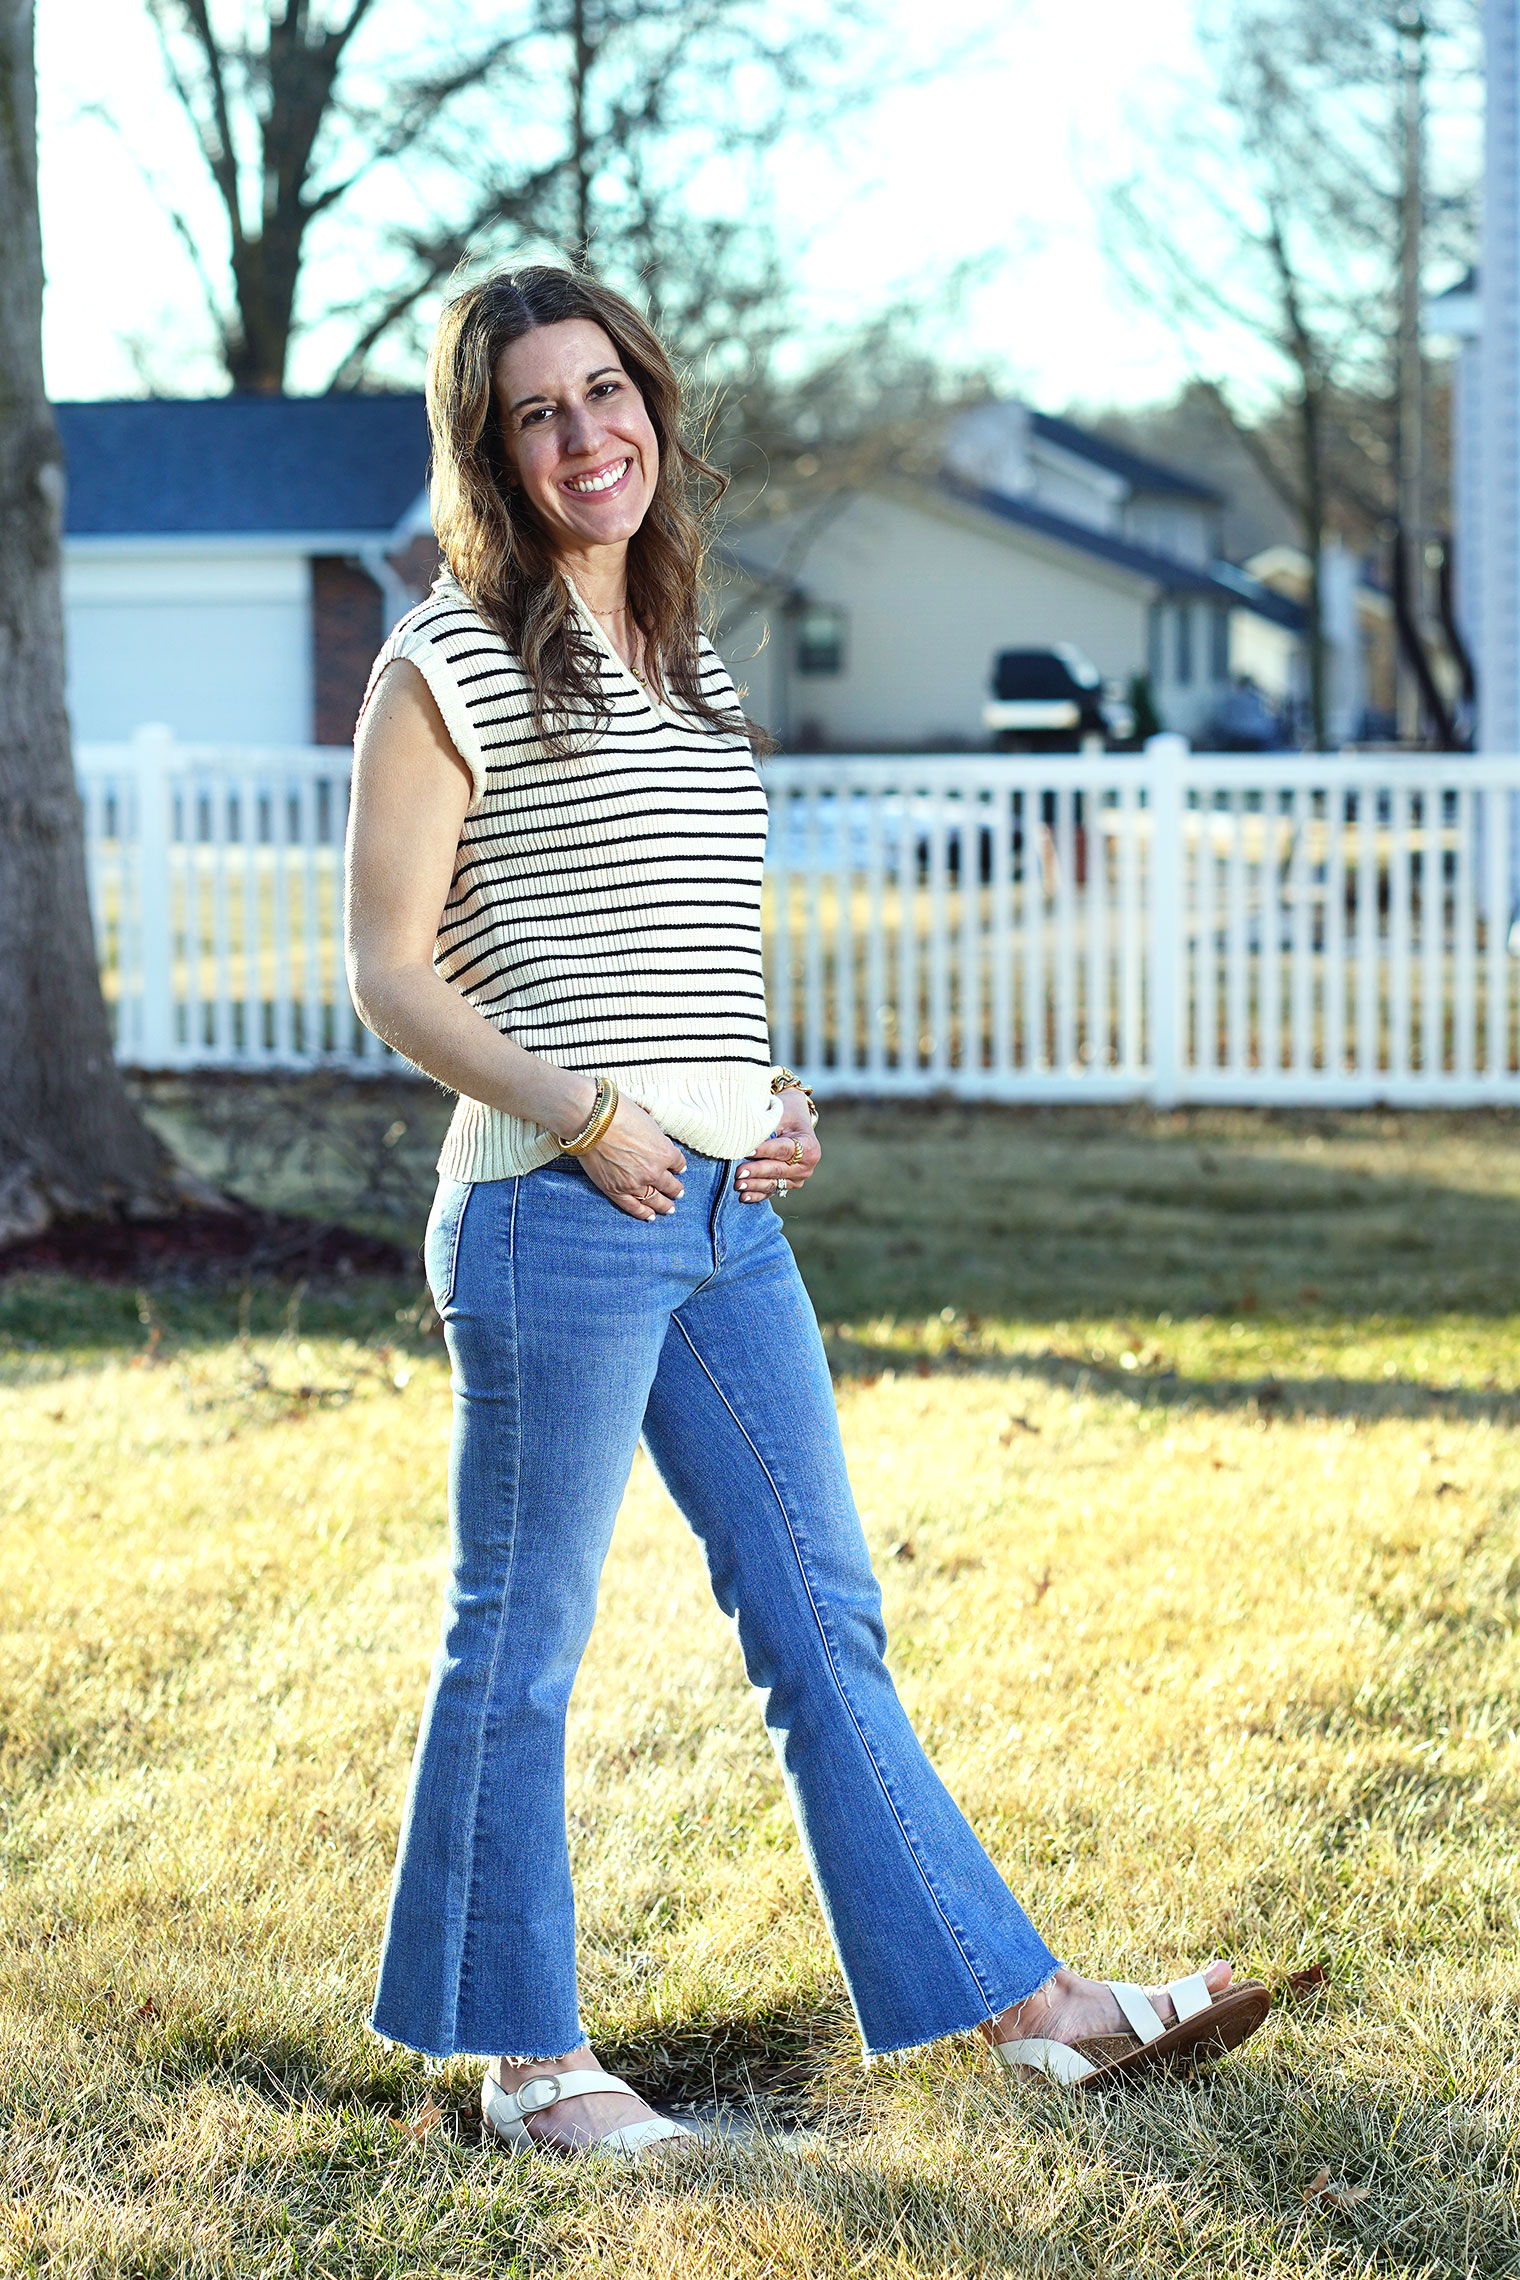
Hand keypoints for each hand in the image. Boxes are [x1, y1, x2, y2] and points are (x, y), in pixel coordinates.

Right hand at [579, 1096, 686, 1220]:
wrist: (592, 1121)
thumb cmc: (619, 1114)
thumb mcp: (648, 1122)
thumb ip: (656, 1139)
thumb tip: (658, 1145)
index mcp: (665, 1153)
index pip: (678, 1163)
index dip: (679, 1166)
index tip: (679, 1168)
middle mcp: (654, 1172)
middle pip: (670, 1185)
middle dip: (676, 1189)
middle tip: (679, 1193)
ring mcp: (634, 1184)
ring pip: (654, 1199)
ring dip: (663, 1205)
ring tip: (669, 1208)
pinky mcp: (615, 1190)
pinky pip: (633, 1207)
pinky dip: (643, 1213)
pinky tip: (651, 1216)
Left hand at [735, 1092, 820, 1203]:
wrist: (793, 1121)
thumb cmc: (785, 1113)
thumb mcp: (779, 1114)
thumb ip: (766, 1127)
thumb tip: (743, 1140)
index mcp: (809, 1146)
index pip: (784, 1150)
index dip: (765, 1151)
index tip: (748, 1151)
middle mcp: (806, 1165)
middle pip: (778, 1169)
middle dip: (757, 1171)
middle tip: (739, 1172)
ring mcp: (798, 1178)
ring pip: (773, 1183)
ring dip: (754, 1185)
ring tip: (738, 1184)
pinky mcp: (788, 1185)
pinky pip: (771, 1191)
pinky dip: (756, 1194)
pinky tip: (743, 1196)